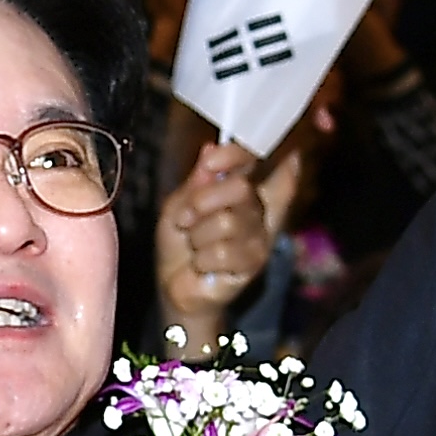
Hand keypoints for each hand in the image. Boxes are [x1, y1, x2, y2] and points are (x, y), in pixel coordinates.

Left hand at [153, 136, 271, 348]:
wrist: (176, 285)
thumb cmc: (180, 244)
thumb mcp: (179, 207)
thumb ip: (196, 182)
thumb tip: (210, 149)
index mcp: (239, 189)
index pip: (251, 160)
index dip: (236, 155)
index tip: (212, 161)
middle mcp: (257, 209)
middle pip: (240, 189)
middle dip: (203, 201)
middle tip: (186, 218)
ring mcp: (259, 236)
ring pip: (228, 222)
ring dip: (200, 236)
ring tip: (195, 246)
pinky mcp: (255, 262)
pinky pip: (226, 251)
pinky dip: (204, 259)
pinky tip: (203, 265)